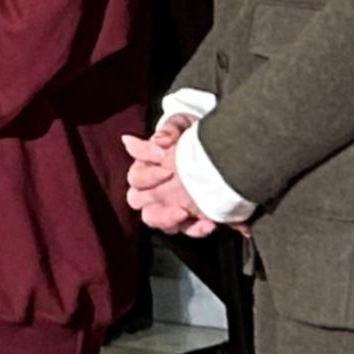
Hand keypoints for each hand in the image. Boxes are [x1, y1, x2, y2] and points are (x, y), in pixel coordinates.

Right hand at [121, 117, 211, 232]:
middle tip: (175, 195)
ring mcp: (167, 205)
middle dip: (154, 198)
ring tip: (185, 214)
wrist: (217, 148)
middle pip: (137, 201)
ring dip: (167, 219)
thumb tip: (159, 140)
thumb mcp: (183, 124)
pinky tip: (210, 224)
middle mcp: (151, 189)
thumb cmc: (191, 135)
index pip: (136, 177)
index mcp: (146, 168)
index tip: (168, 171)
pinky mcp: (187, 219)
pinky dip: (196, 229)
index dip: (149, 175)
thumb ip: (170, 129)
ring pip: (154, 219)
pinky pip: (185, 229)